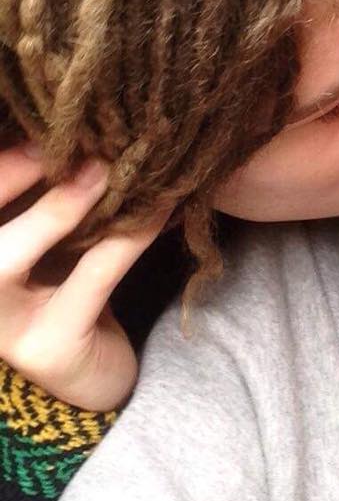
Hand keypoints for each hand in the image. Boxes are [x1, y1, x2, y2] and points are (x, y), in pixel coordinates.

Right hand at [0, 143, 166, 410]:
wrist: (88, 380)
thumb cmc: (60, 292)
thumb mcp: (45, 241)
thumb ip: (45, 195)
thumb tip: (84, 131)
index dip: (4, 161)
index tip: (50, 120)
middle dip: (15, 172)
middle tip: (76, 136)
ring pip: (9, 253)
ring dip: (64, 202)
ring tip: (114, 165)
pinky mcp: (47, 346)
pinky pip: (90, 276)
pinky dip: (126, 236)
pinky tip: (159, 208)